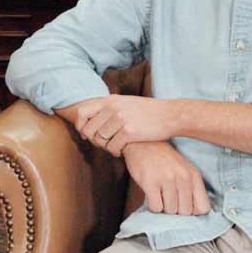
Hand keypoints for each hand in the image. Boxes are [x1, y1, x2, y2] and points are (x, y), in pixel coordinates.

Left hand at [59, 94, 179, 153]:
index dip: (80, 126)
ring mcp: (121, 119)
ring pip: (100, 139)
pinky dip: (115, 152)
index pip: (82, 112)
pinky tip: (122, 151)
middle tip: (104, 144)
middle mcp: (113, 107)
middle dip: (94, 140)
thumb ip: (110, 108)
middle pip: (89, 129)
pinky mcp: (130, 131)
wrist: (171, 115)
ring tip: (115, 147)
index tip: (86, 135)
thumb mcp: (126, 103)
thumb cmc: (149, 112)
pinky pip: (112, 147)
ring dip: (106, 147)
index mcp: (110, 100)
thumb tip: (90, 120)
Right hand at [120, 140, 210, 215]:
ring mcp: (166, 179)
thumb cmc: (164, 161)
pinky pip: (156, 208)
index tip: (183, 206)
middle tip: (168, 199)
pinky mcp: (150, 182)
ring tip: (159, 194)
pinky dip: (152, 205)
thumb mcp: (184, 170)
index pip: (203, 208)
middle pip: (185, 212)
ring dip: (163, 207)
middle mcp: (183, 177)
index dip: (193, 212)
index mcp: (194, 175)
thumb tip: (193, 214)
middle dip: (176, 210)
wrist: (142, 144)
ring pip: (170, 211)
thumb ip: (192, 189)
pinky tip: (151, 194)